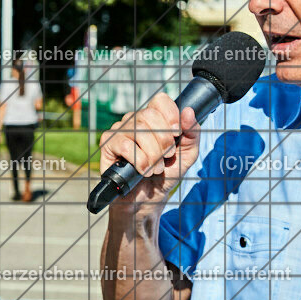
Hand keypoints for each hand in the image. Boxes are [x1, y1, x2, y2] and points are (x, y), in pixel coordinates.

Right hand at [98, 92, 200, 208]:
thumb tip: (189, 111)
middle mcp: (135, 120)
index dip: (170, 115)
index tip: (176, 134)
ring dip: (153, 155)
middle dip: (164, 141)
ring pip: (139, 130)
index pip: (160, 100)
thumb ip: (192, 133)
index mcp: (154, 118)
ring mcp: (120, 130)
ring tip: (156, 168)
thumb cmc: (166, 174)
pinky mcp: (108, 144)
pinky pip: (125, 145)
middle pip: (149, 115)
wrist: (149, 198)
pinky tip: (142, 170)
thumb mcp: (187, 154)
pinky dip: (139, 161)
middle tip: (167, 157)